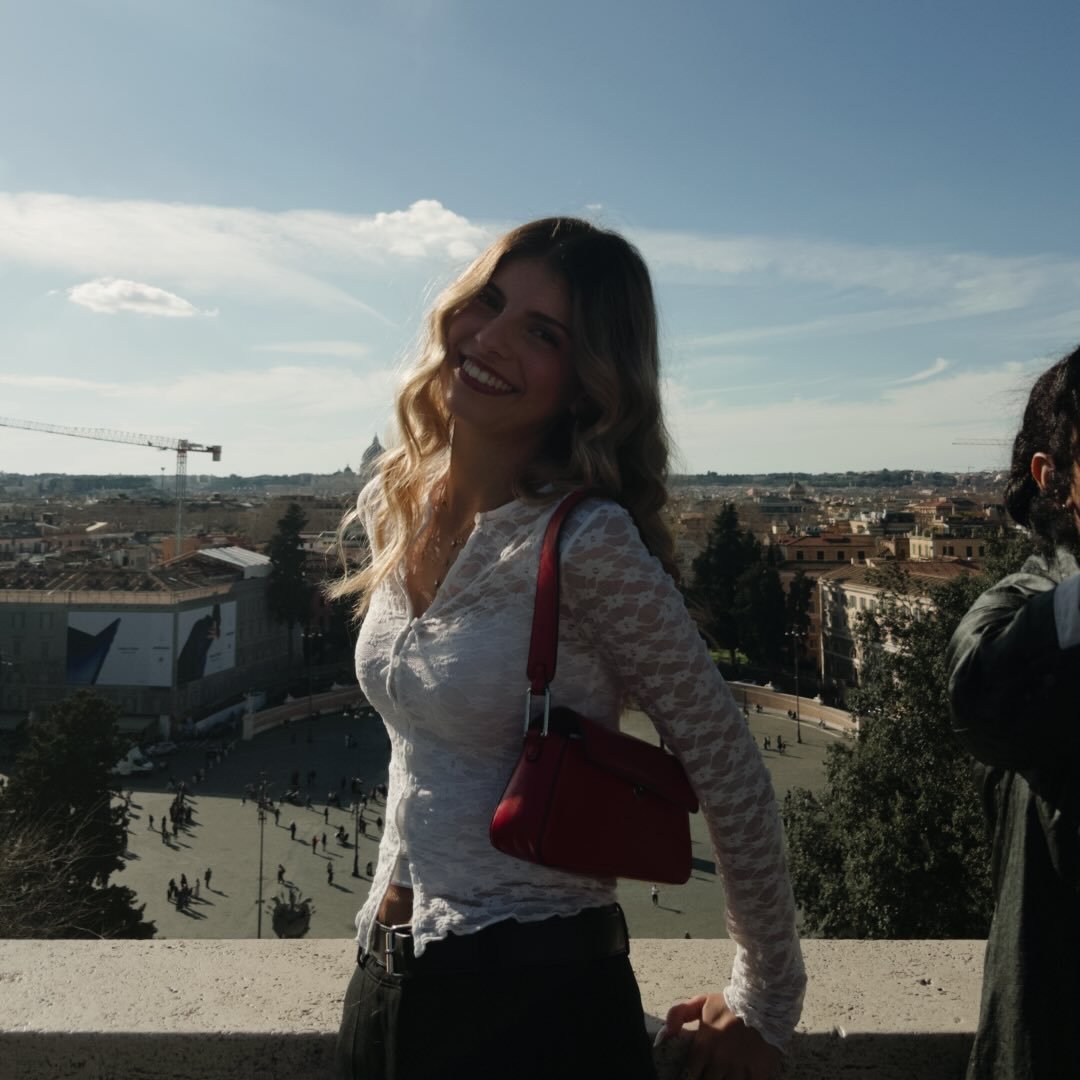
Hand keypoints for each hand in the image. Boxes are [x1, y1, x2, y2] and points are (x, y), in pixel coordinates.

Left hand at [660, 992, 780, 1079]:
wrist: (763, 1001)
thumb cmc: (729, 1004)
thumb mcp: (702, 1003)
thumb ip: (678, 1014)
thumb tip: (664, 1034)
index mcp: (704, 1046)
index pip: (690, 1075)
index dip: (689, 1078)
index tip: (691, 1075)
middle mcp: (719, 1061)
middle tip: (708, 1074)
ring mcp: (739, 1068)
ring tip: (721, 1075)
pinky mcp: (759, 1072)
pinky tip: (739, 1078)